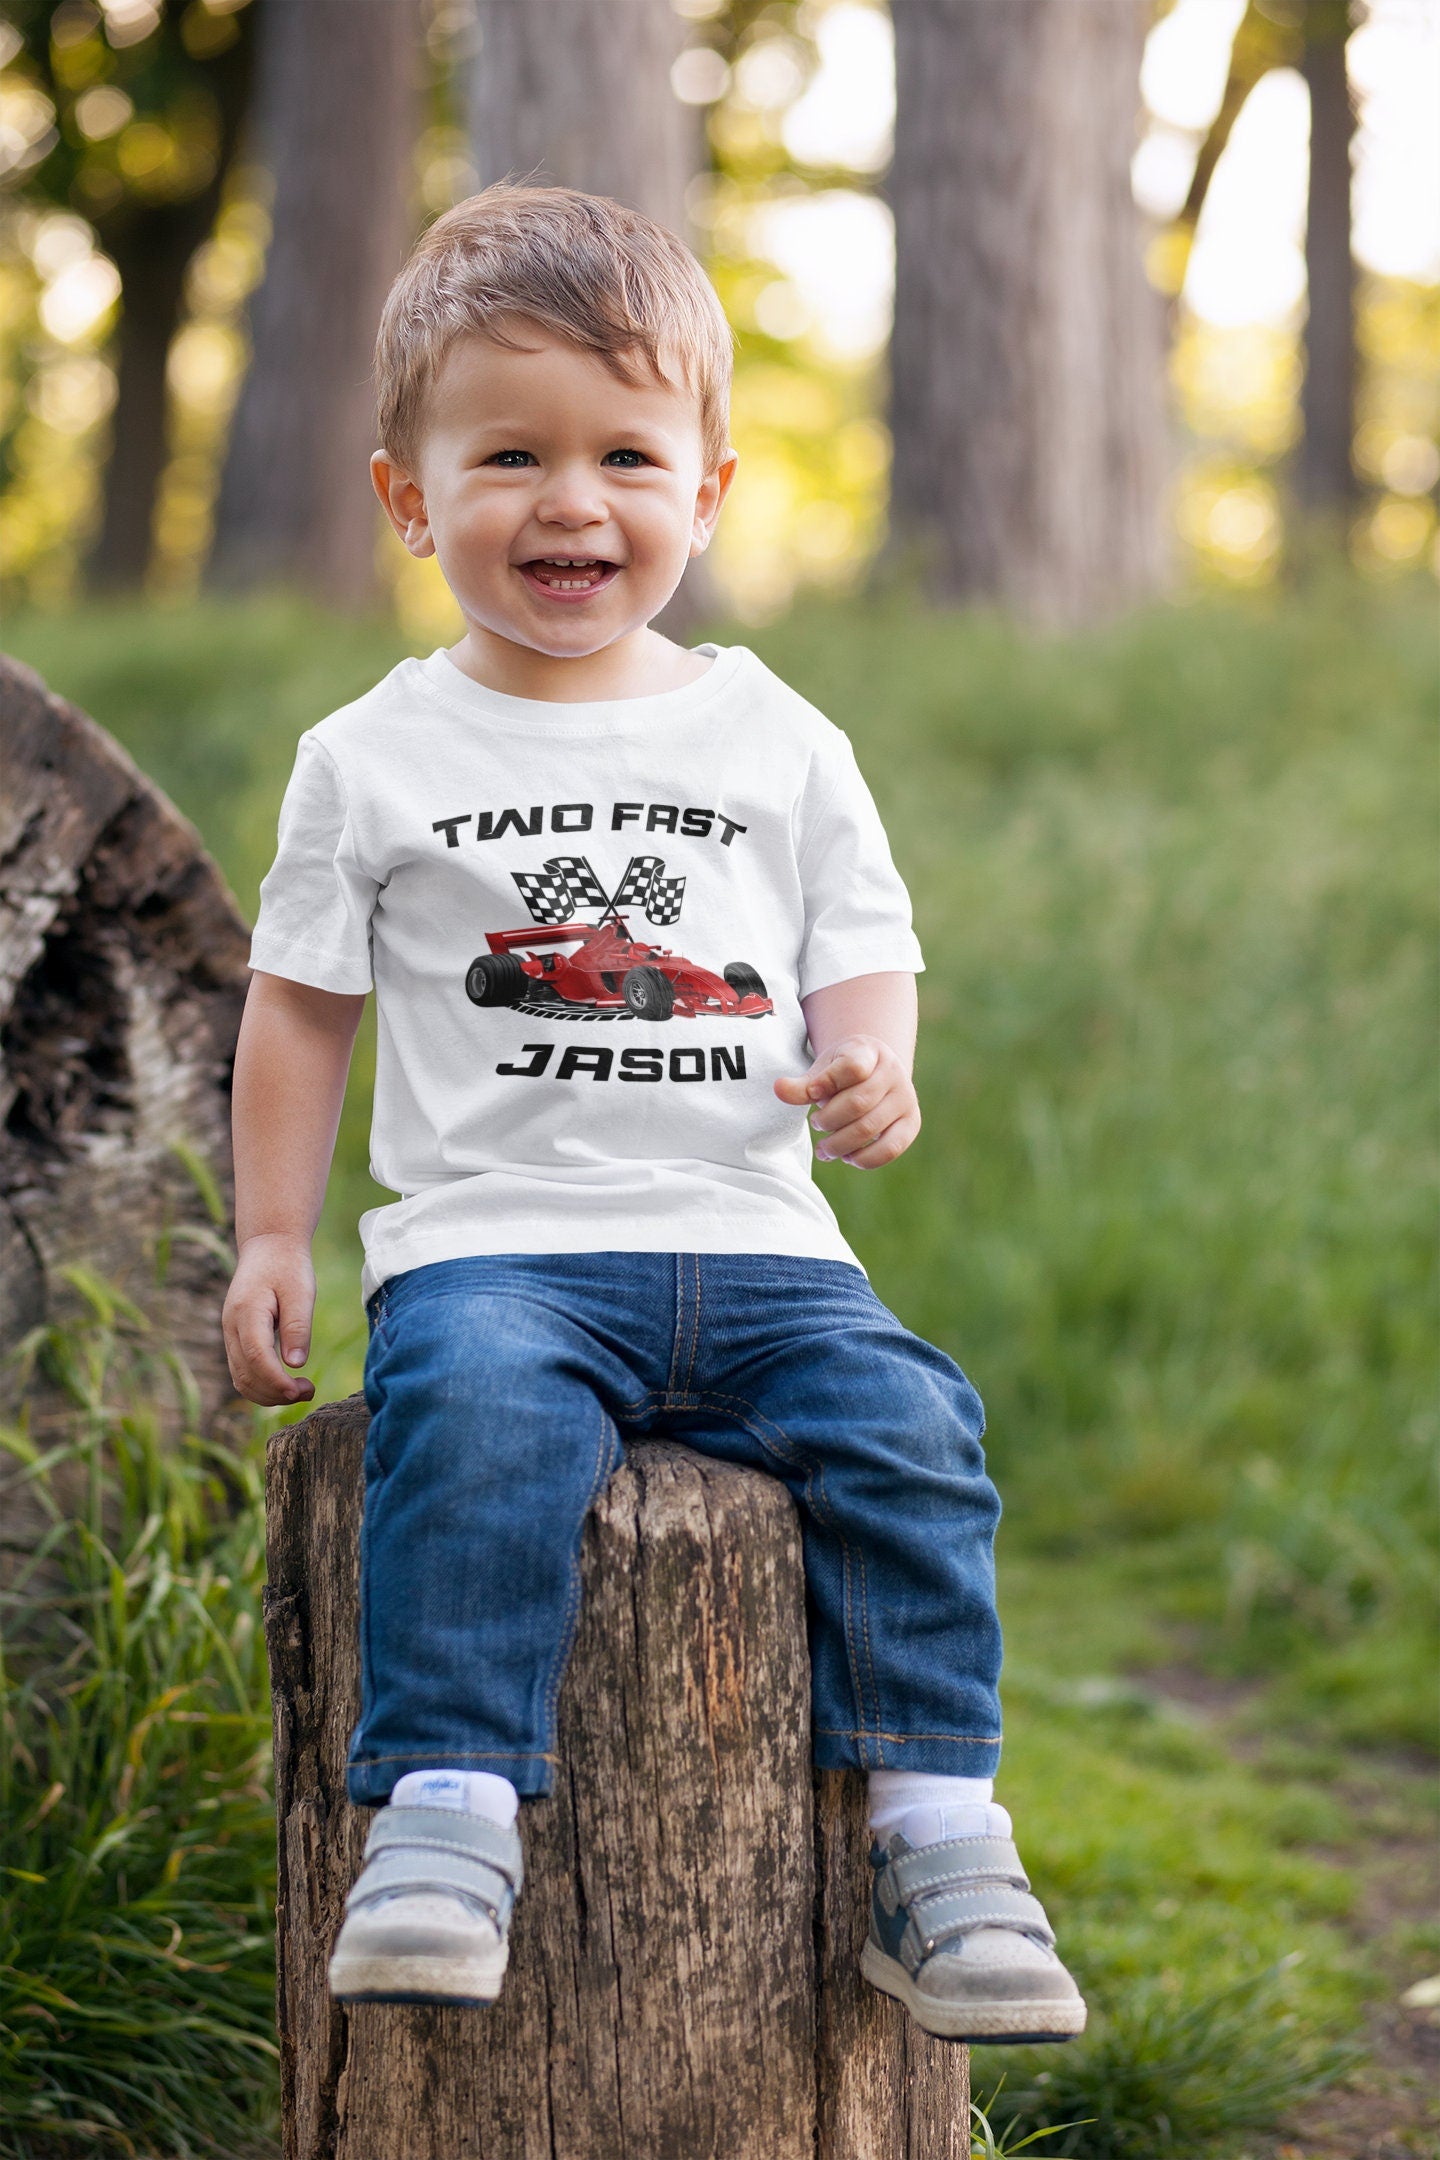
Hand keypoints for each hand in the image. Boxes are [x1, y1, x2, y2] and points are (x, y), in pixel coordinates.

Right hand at [223, 1233, 316, 1405]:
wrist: (268, 1247)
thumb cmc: (287, 1266)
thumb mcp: (300, 1291)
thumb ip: (297, 1326)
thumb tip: (295, 1365)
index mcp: (246, 1311)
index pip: (256, 1357)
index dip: (277, 1381)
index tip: (302, 1390)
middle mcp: (231, 1326)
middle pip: (245, 1374)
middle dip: (276, 1393)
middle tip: (309, 1391)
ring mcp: (230, 1334)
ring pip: (240, 1378)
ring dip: (268, 1394)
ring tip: (302, 1391)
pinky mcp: (235, 1339)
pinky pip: (242, 1372)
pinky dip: (261, 1386)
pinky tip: (286, 1385)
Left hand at [774, 1035, 920, 1168]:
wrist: (875, 1073)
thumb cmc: (841, 1073)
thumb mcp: (821, 1070)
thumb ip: (802, 1084)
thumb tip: (779, 1089)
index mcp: (869, 1051)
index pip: (852, 1067)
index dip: (827, 1083)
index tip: (812, 1094)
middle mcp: (893, 1072)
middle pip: (858, 1103)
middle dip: (828, 1120)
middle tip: (816, 1124)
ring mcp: (906, 1098)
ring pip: (870, 1127)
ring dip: (840, 1144)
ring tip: (824, 1148)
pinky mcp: (911, 1123)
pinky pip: (890, 1148)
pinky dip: (864, 1158)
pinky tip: (848, 1157)